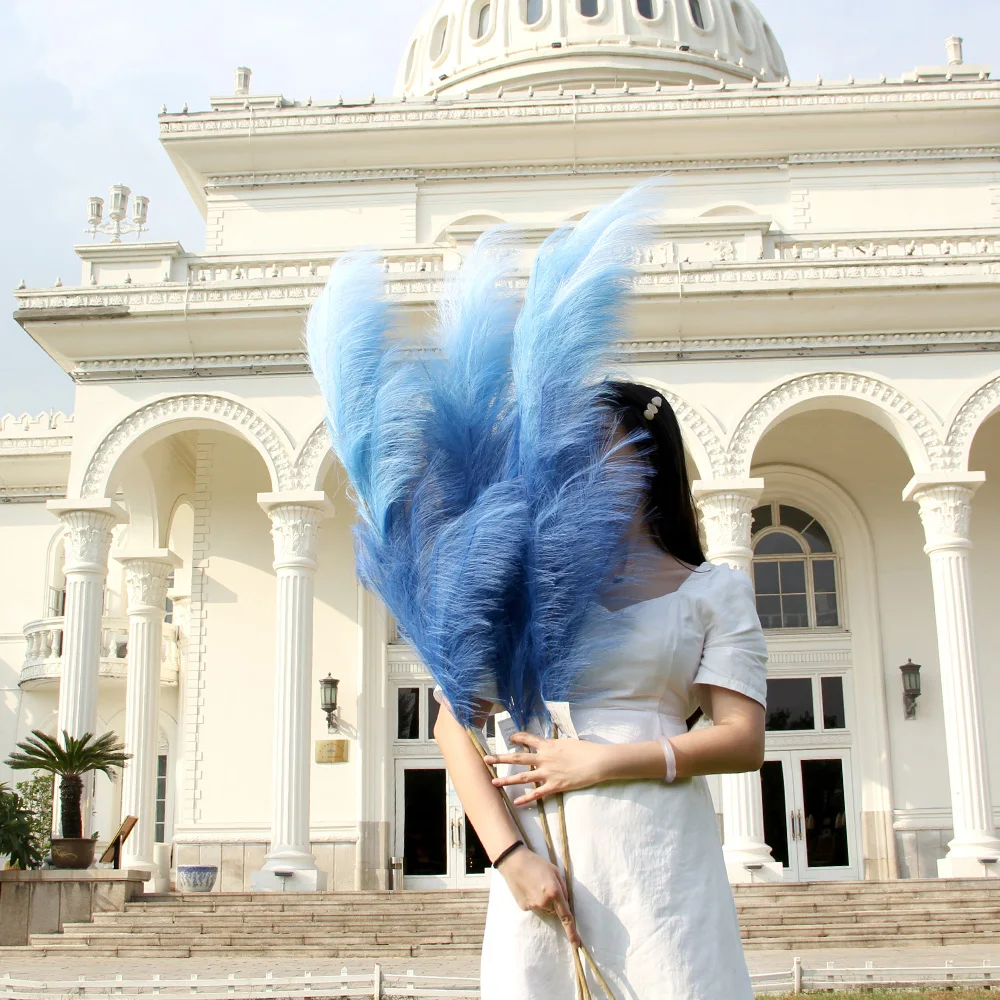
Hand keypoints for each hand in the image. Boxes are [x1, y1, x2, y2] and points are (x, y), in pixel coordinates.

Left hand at [485, 732, 610, 804]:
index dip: (518, 737)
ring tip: (494, 782)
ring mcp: (548, 773)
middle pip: (518, 758)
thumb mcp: (568, 743)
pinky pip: (537, 793)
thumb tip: (554, 745)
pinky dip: (526, 798)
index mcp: (548, 745)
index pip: (528, 739)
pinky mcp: (555, 786)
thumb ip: (557, 745)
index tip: (510, 738)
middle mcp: (544, 758)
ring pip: (523, 776)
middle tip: (486, 759)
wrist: (597, 761)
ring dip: (507, 780)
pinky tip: (516, 802)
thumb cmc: (586, 750)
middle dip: (501, 759)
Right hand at [495, 845, 580, 946]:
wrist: (514, 862)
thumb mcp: (555, 871)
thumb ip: (563, 888)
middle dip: (555, 902)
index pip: (566, 917)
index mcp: (555, 893)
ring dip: (544, 901)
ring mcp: (533, 906)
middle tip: (546, 885)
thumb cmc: (537, 863)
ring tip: (535, 884)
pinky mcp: (524, 907)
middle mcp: (544, 903)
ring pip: (544, 908)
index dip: (572, 931)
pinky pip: (534, 907)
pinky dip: (533, 900)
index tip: (577, 944)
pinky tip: (528, 888)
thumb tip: (566, 902)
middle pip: (555, 910)